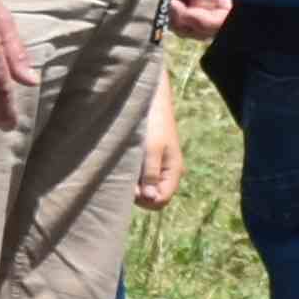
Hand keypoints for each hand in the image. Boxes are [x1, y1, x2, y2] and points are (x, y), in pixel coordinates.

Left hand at [134, 84, 185, 211]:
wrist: (151, 99)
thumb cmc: (153, 123)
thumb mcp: (151, 149)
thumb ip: (151, 175)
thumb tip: (151, 199)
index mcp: (174, 171)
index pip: (161, 200)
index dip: (145, 200)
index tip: (131, 188)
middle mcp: (168, 172)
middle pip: (153, 196)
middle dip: (138, 192)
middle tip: (125, 177)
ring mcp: (159, 166)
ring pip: (146, 187)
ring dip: (134, 182)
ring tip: (125, 166)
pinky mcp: (149, 159)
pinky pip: (141, 176)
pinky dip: (132, 174)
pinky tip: (125, 162)